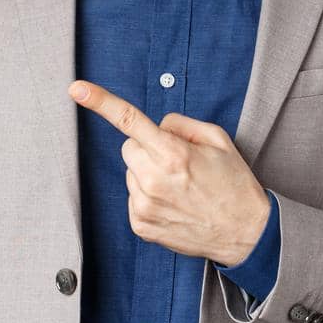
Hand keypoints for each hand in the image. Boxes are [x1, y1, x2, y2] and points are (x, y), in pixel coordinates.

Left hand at [69, 79, 270, 266]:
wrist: (246, 233)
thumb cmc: (233, 184)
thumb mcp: (218, 140)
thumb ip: (181, 124)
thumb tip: (157, 126)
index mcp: (173, 153)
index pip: (129, 120)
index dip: (101, 101)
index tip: (77, 88)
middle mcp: (154, 180)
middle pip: (128, 148)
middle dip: (147, 149)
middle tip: (177, 163)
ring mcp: (145, 206)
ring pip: (130, 173)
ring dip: (147, 175)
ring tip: (180, 188)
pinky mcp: (141, 226)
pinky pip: (132, 197)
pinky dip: (148, 197)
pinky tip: (173, 204)